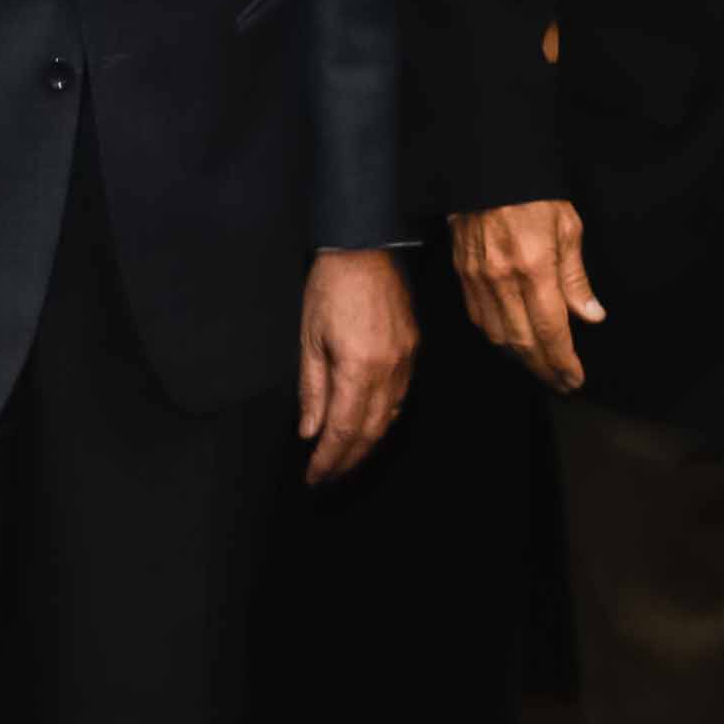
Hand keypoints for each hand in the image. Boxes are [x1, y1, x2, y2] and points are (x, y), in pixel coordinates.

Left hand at [297, 248, 417, 483]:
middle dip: (348, 460)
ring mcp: (407, 360)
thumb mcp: (309, 339)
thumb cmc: (331, 288)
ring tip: (345, 460)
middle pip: (371, 432)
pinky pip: (401, 397)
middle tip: (327, 478)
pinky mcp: (414, 349)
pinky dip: (383, 419)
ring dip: (367, 444)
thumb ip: (312, 390)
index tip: (313, 478)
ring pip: (390, 418)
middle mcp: (390, 370)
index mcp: (360, 368)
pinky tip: (369, 426)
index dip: (328, 460)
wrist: (365, 245)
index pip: (344, 430)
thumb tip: (309, 432)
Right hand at [451, 200, 600, 393]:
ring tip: (542, 368)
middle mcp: (503, 280)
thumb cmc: (533, 194)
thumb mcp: (568, 227)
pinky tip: (513, 343)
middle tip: (562, 383)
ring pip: (499, 337)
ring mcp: (479, 280)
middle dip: (545, 369)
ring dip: (522, 359)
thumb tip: (591, 316)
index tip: (575, 378)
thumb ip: (576, 278)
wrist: (487, 170)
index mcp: (535, 267)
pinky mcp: (463, 276)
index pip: (551, 330)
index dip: (563, 361)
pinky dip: (498, 338)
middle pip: (523, 342)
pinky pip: (480, 320)